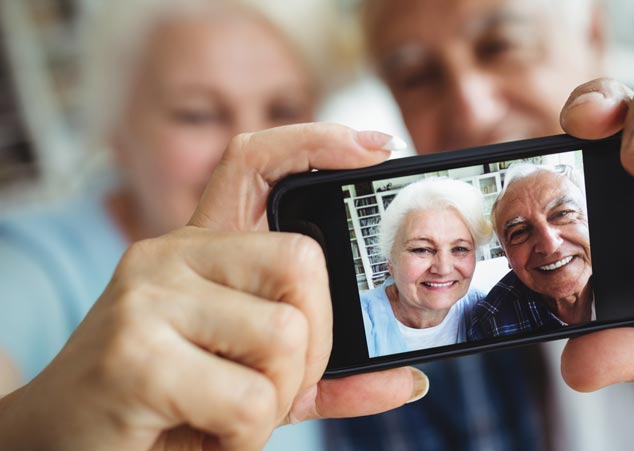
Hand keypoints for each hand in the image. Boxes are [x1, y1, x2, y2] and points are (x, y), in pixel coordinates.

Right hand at [0, 124, 427, 449]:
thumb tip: (409, 378)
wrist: (62, 445)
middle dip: (313, 342)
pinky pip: (250, 398)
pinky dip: (245, 435)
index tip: (374, 148)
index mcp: (197, 251)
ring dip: (275, 399)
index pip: (254, 162)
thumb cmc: (166, 405)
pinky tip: (204, 433)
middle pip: (301, 261)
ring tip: (226, 416)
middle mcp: (168, 256)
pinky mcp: (135, 354)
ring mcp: (147, 297)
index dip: (315, 140)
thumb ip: (327, 375)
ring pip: (284, 334)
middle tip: (275, 386)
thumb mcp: (253, 380)